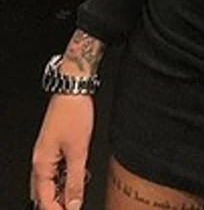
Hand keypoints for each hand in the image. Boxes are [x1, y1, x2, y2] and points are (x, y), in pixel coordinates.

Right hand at [31, 94, 93, 209]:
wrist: (73, 91)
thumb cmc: (74, 114)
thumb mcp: (79, 151)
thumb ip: (76, 179)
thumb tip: (74, 203)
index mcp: (41, 164)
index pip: (44, 199)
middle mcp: (40, 161)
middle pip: (44, 193)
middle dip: (57, 204)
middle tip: (73, 207)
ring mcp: (46, 153)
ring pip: (51, 182)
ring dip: (62, 191)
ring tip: (77, 197)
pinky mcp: (54, 145)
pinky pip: (56, 169)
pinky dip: (64, 177)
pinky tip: (76, 179)